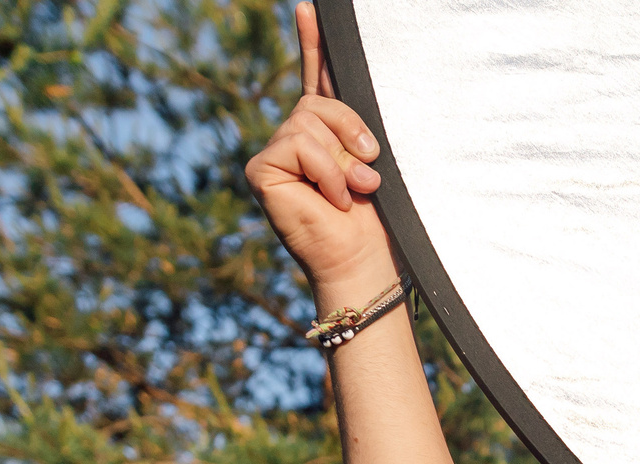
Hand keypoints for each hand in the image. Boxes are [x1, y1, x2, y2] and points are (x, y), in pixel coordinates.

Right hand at [246, 3, 395, 297]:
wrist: (366, 263)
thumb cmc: (378, 222)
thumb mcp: (374, 160)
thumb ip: (359, 122)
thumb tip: (352, 82)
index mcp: (326, 135)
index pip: (318, 79)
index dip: (313, 44)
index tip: (310, 8)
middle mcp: (295, 139)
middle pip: (319, 101)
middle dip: (352, 131)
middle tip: (370, 175)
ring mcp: (275, 154)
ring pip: (309, 121)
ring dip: (342, 160)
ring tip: (355, 193)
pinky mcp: (261, 169)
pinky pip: (297, 144)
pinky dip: (325, 172)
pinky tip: (331, 200)